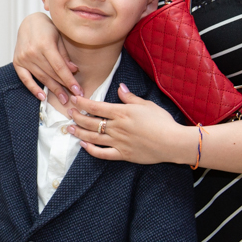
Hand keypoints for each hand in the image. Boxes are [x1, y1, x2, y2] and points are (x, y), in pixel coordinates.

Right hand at [13, 13, 80, 104]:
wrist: (28, 22)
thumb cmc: (47, 28)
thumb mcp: (59, 37)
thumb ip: (65, 55)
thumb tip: (73, 70)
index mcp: (45, 44)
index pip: (59, 67)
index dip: (69, 80)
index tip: (77, 90)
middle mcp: (32, 52)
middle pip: (51, 74)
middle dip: (63, 87)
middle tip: (73, 98)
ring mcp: (23, 58)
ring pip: (41, 77)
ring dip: (53, 89)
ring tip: (62, 98)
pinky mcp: (17, 62)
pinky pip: (25, 78)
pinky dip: (33, 88)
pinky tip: (42, 97)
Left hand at [65, 84, 188, 164]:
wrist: (172, 142)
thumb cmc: (162, 121)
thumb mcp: (146, 105)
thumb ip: (130, 97)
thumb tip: (119, 88)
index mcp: (121, 112)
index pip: (95, 106)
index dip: (82, 103)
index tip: (74, 99)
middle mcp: (117, 127)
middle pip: (90, 122)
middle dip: (77, 117)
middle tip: (69, 113)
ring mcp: (118, 142)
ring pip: (92, 138)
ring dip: (79, 133)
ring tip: (70, 129)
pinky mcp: (123, 154)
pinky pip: (103, 153)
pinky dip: (91, 150)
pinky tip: (84, 146)